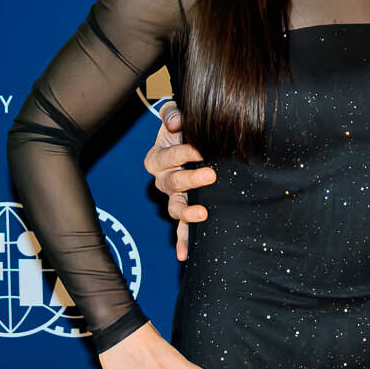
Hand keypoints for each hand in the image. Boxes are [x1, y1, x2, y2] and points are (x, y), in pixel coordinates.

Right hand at [144, 104, 215, 262]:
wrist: (192, 142)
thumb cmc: (185, 130)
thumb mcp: (178, 117)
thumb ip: (174, 114)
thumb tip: (175, 121)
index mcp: (159, 157)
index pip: (168, 155)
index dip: (182, 152)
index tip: (200, 150)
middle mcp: (163, 179)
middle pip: (172, 182)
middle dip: (191, 180)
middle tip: (210, 175)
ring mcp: (173, 197)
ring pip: (174, 207)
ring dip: (187, 213)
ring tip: (202, 214)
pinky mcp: (184, 210)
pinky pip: (181, 228)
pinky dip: (182, 240)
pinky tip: (185, 254)